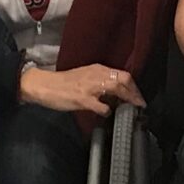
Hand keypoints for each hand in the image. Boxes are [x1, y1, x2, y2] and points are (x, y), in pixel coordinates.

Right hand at [20, 63, 143, 116]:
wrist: (44, 85)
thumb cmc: (63, 83)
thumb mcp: (85, 77)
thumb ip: (99, 82)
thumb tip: (114, 95)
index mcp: (97, 69)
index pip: (123, 75)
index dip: (134, 87)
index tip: (138, 98)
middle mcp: (96, 75)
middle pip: (124, 80)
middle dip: (135, 93)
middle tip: (139, 105)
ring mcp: (90, 87)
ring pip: (117, 89)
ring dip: (127, 100)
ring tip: (131, 110)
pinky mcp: (83, 99)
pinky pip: (102, 106)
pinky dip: (107, 111)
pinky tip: (106, 114)